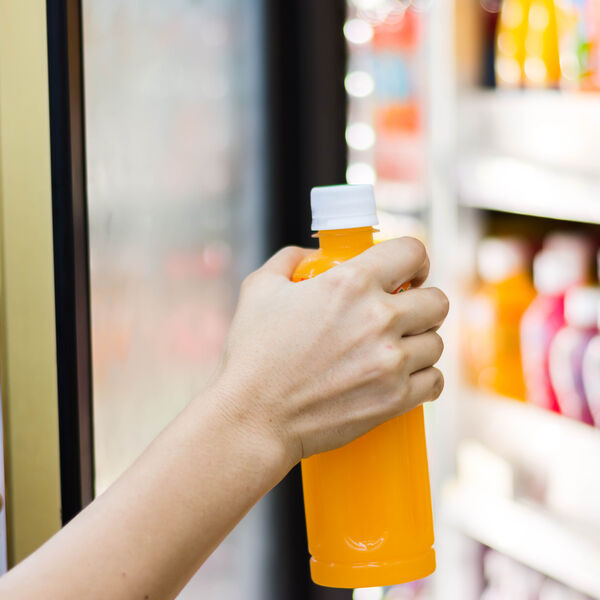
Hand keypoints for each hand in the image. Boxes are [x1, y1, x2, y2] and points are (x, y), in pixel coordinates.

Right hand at [209, 238, 448, 475]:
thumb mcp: (260, 288)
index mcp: (351, 282)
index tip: (409, 274)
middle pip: (437, 301)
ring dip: (420, 342)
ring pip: (436, 342)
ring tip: (397, 349)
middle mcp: (378, 318)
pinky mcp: (395, 399)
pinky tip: (406, 376)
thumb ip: (289, 259)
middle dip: (423, 303)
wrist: (254, 416)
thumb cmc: (253, 354)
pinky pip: (434, 381)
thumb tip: (312, 255)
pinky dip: (424, 377)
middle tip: (404, 314)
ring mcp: (391, 361)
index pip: (413, 252)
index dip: (415, 260)